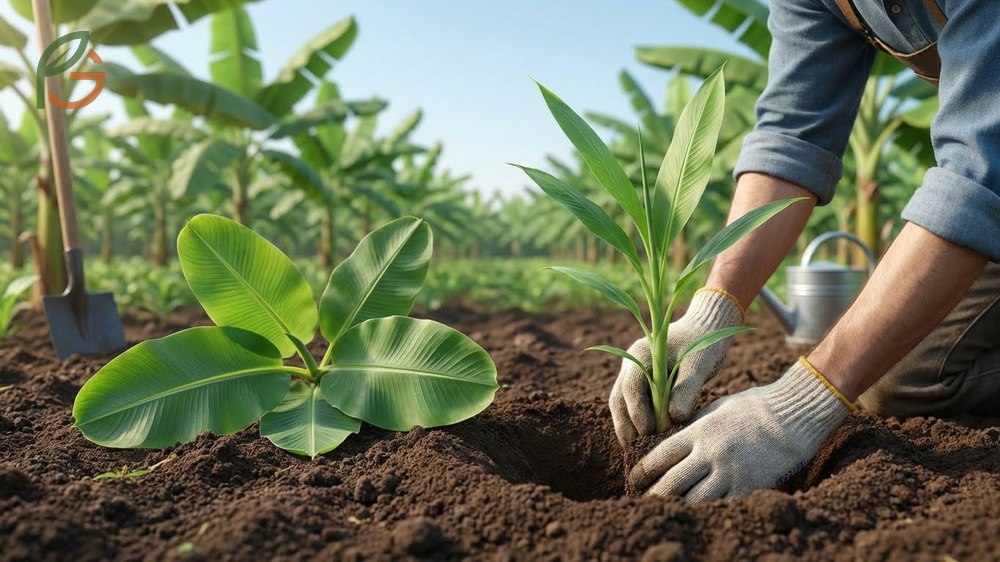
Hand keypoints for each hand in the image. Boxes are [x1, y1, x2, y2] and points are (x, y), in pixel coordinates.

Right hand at [609, 288, 743, 445]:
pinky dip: (637, 422)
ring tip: (638, 451)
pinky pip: (634, 404)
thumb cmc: (705, 342)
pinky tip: (647, 440)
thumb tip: (674, 418)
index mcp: (642, 353)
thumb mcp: (700, 364)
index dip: (638, 413)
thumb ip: (687, 389)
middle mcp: (632, 362)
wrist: (707, 328)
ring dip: (628, 427)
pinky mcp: (643, 382)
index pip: (631, 388)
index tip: (650, 433)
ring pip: (622, 404)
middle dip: (626, 426)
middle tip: (636, 451)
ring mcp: (635, 372)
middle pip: (619, 399)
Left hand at [629, 358, 853, 502]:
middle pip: (672, 483)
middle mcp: (711, 454)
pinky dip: (708, 511)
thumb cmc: (754, 408)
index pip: (660, 456)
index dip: (643, 471)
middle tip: (643, 503)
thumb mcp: (716, 409)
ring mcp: (730, 473)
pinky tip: (699, 515)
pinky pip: (722, 506)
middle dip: (655, 495)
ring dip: (678, 508)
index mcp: (699, 431)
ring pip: (694, 500)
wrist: (794, 416)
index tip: (633, 480)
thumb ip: (693, 428)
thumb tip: (672, 444)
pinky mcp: (749, 488)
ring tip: (666, 512)